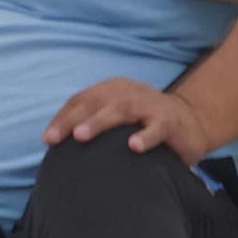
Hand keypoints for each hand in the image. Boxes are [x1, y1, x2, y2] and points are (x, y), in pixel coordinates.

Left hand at [43, 78, 209, 165]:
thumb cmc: (145, 122)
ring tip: (81, 136)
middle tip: (55, 138)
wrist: (190, 121)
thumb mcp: (119, 117)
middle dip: (72, 119)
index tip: (47, 138)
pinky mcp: (169, 120)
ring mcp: (149, 104)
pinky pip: (156, 127)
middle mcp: (127, 92)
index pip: (81, 100)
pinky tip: (134, 147)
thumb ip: (97, 124)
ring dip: (99, 122)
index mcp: (112, 90)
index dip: (62, 117)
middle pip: (94, 102)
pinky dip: (145, 136)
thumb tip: (63, 146)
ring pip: (120, 109)